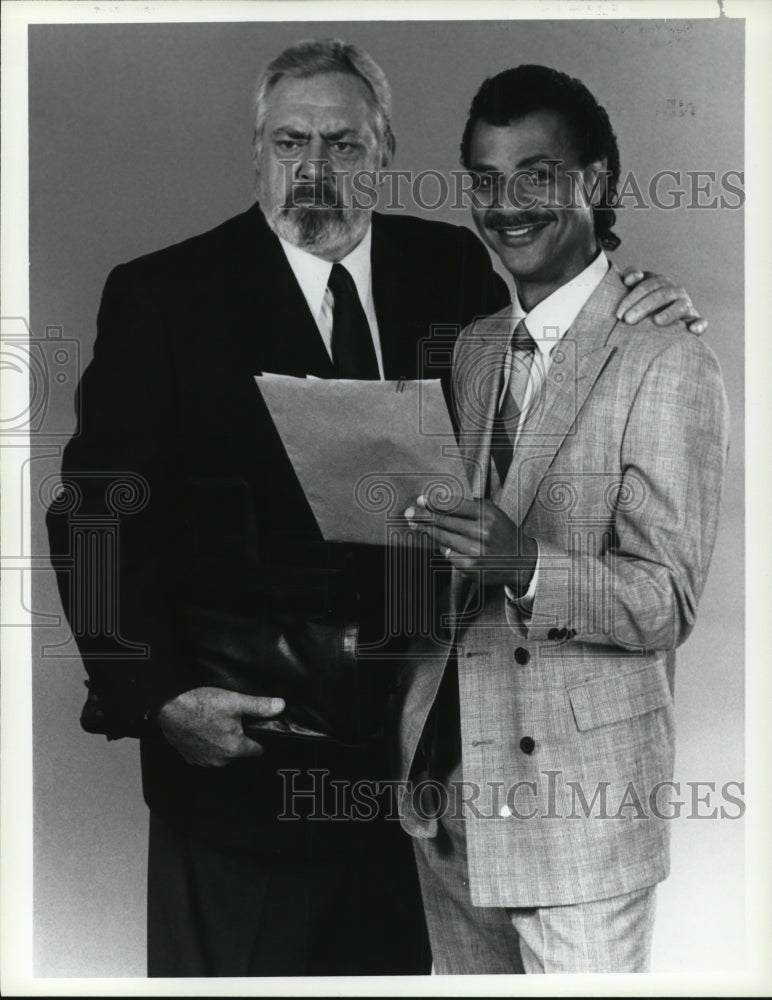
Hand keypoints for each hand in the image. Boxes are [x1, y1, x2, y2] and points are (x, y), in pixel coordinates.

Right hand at [156, 686, 284, 766]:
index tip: (257, 730)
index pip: (256, 750)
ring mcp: (202, 761)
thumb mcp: (235, 701)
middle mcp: (220, 761)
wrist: (169, 707)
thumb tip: (282, 706)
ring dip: (221, 744)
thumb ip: (260, 706)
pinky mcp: (188, 757)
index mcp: (235, 749)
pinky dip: (206, 746)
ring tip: (217, 725)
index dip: (259, 739)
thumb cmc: (203, 704)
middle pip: (238, 752)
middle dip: (238, 740)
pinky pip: (204, 754)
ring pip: (221, 754)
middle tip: (234, 721)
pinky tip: (203, 731)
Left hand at [405, 495, 536, 591]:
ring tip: (416, 524)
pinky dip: (443, 548)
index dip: (434, 503)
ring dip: (427, 531)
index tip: (421, 500)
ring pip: (442, 539)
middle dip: (423, 516)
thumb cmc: (502, 531)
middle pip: (443, 522)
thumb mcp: (493, 512)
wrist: (520, 560)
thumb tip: (439, 502)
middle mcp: (480, 532)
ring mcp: (474, 552)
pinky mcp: (470, 568)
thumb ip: (471, 506)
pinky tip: (441, 543)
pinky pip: (448, 555)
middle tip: (409, 512)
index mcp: (486, 514)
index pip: (453, 505)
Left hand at [617, 267, 706, 334]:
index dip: (633, 297)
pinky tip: (692, 329)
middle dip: (643, 307)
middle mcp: (675, 292)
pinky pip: (700, 321)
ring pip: (681, 306)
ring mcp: (686, 305)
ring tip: (656, 321)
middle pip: (661, 295)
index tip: (619, 313)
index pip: (648, 285)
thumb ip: (630, 276)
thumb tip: (632, 278)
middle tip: (628, 320)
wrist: (658, 323)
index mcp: (661, 283)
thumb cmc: (641, 304)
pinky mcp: (694, 320)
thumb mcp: (634, 288)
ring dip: (669, 313)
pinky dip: (699, 324)